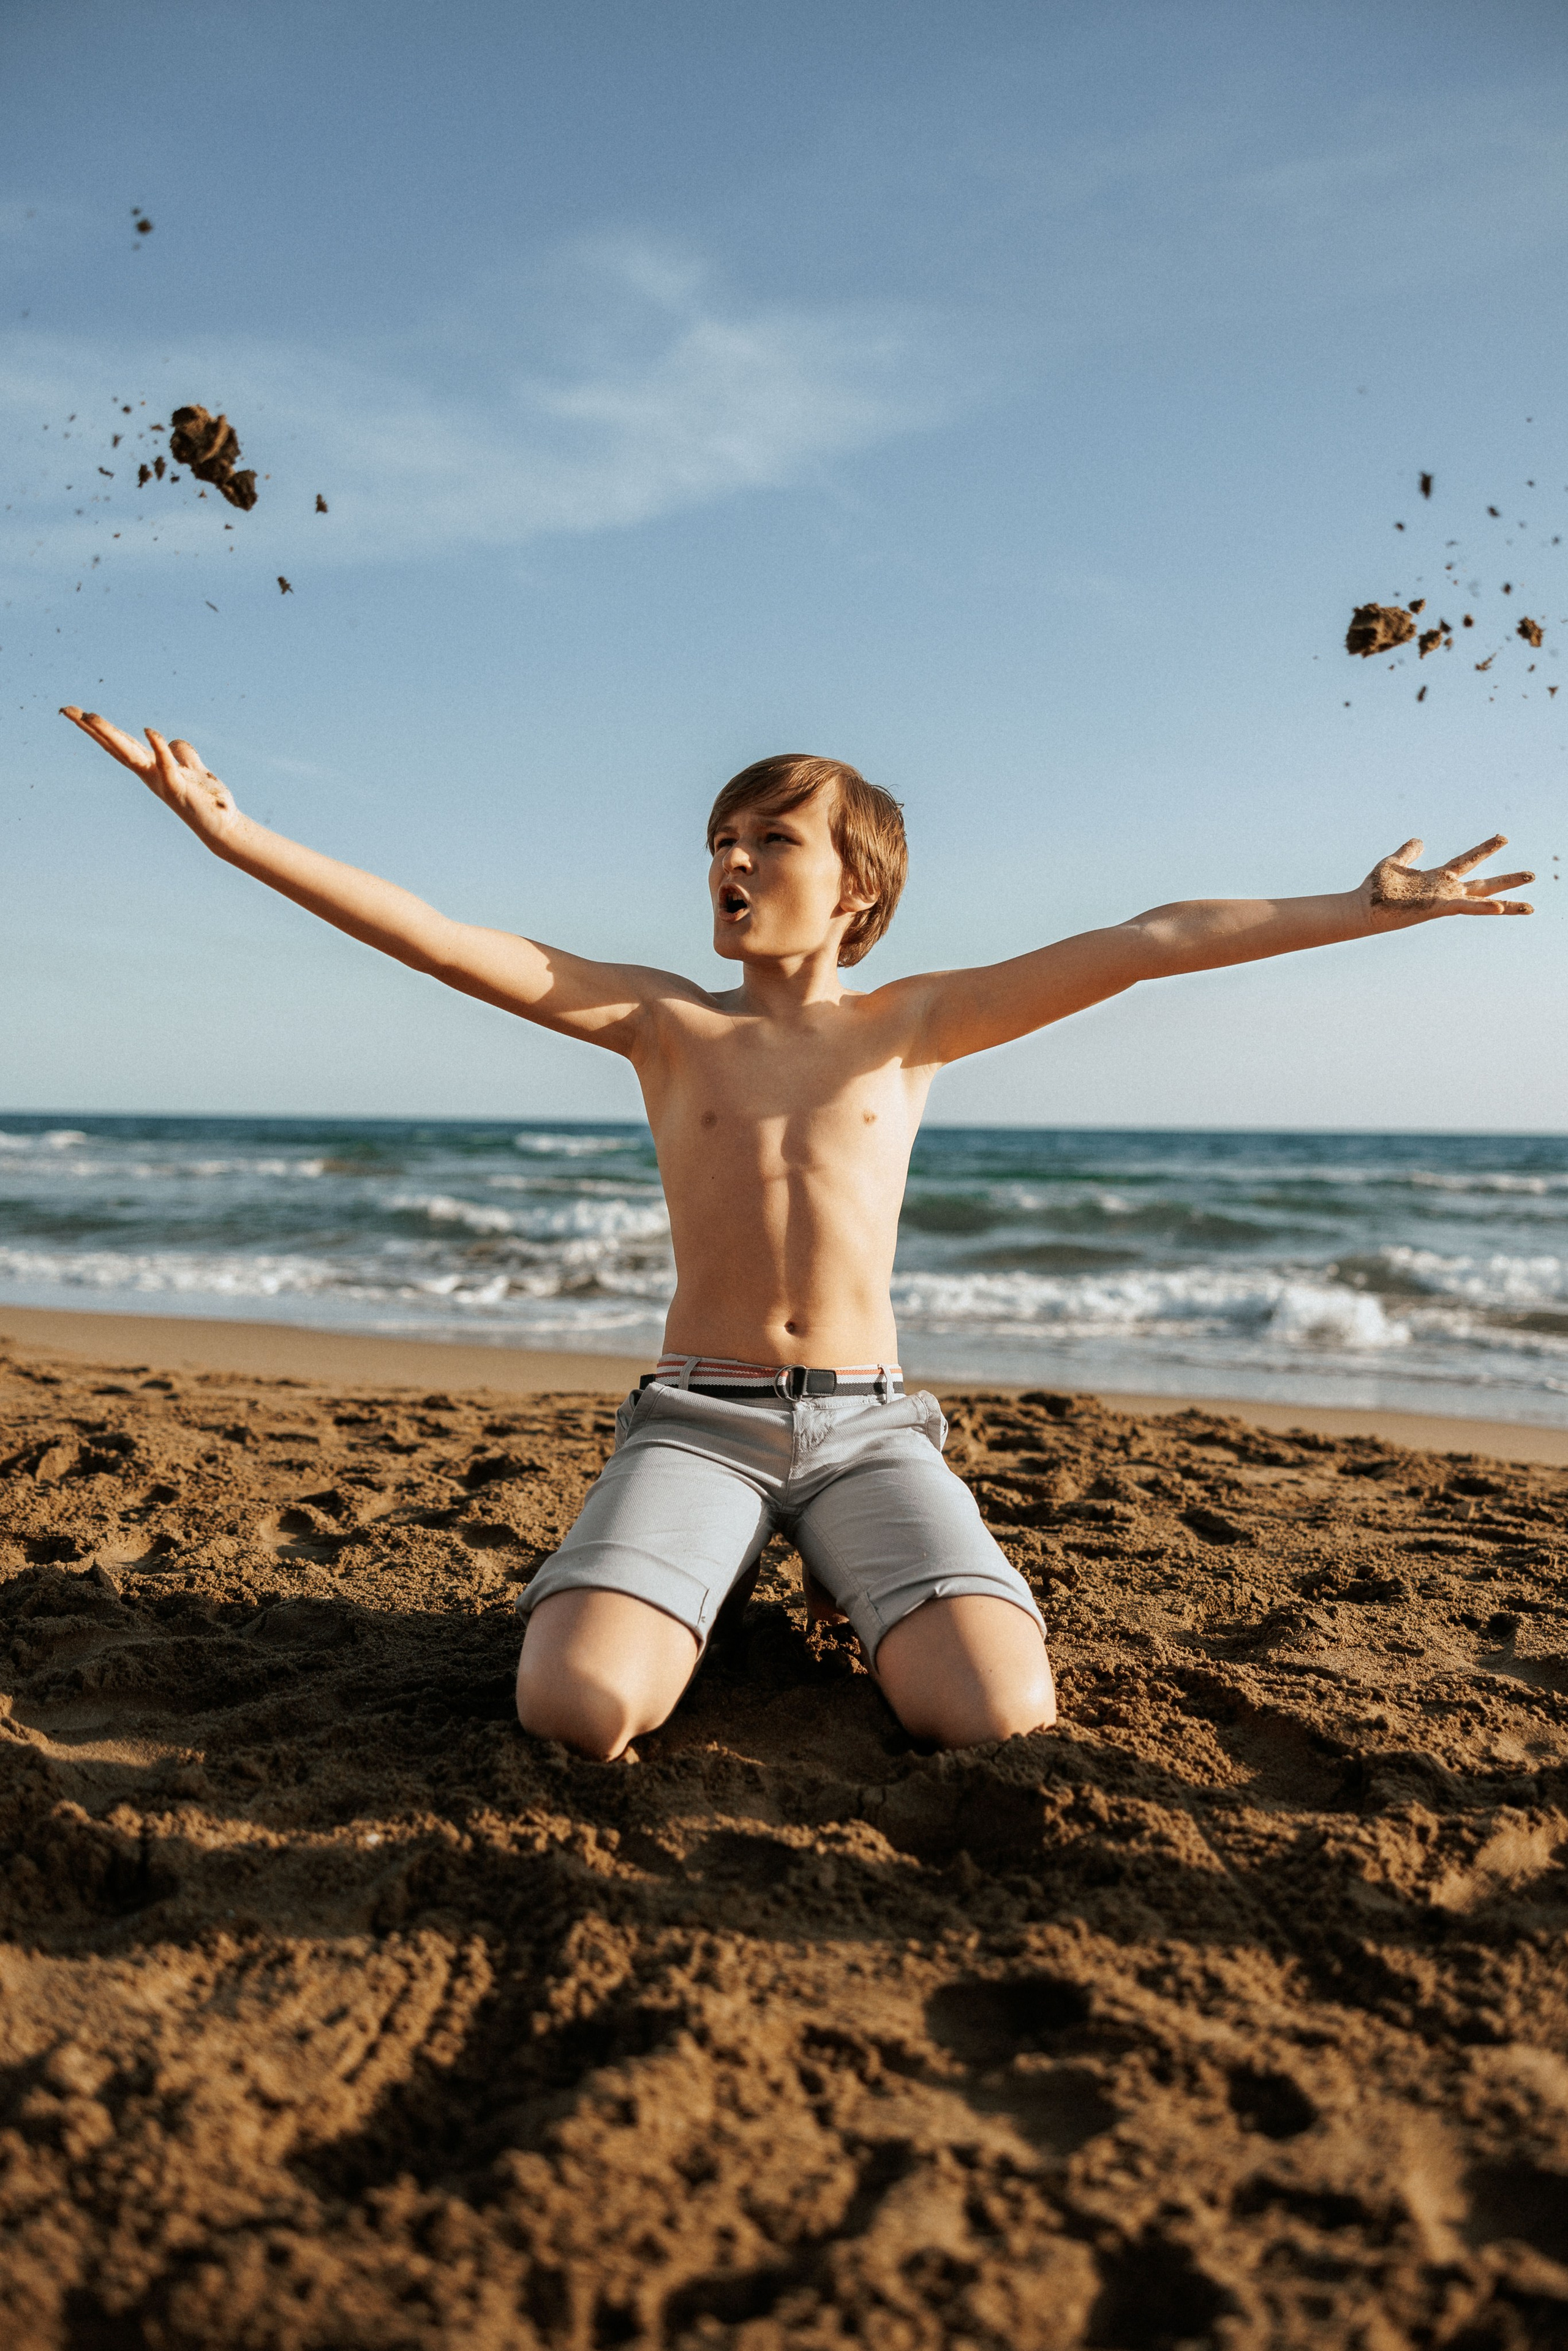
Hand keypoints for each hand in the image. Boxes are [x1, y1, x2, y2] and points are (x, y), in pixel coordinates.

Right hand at [60, 707, 241, 849]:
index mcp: (151, 768)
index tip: (77, 712)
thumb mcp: (194, 769)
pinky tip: (149, 730)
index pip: (122, 744)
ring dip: (110, 734)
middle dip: (91, 729)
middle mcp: (150, 774)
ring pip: (131, 754)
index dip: (100, 729)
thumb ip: (183, 754)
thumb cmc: (207, 800)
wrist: (224, 826)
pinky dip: (159, 747)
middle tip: (67, 709)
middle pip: (116, 746)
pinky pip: (166, 764)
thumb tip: (174, 742)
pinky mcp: (179, 787)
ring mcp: (161, 781)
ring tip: (90, 716)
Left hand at [1362, 835, 1533, 928]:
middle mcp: (1445, 890)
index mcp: (1437, 878)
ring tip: (1530, 906)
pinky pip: (1464, 907)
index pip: (1467, 860)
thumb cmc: (1376, 889)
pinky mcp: (1437, 908)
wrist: (1362, 907)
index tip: (1504, 837)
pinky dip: (1483, 908)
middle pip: (1483, 883)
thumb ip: (1409, 853)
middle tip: (1532, 874)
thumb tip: (1420, 841)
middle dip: (1507, 881)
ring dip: (1506, 900)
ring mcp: (1443, 900)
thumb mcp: (1395, 863)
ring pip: (1481, 899)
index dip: (1485, 849)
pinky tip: (1501, 908)